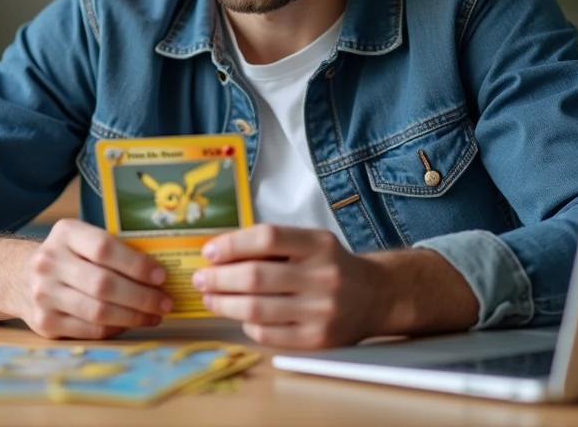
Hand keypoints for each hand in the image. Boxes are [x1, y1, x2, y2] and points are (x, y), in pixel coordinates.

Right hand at [2, 219, 173, 339]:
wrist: (18, 277)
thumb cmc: (68, 256)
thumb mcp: (82, 239)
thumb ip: (114, 248)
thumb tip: (161, 271)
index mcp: (65, 233)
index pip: (105, 248)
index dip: (137, 264)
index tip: (162, 276)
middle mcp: (49, 262)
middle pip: (103, 284)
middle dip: (142, 296)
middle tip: (166, 302)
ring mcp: (43, 295)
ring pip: (98, 311)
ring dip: (133, 316)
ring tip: (155, 316)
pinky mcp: (44, 323)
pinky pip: (89, 330)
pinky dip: (116, 328)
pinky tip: (131, 323)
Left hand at [191, 224, 384, 348]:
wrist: (376, 297)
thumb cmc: (332, 267)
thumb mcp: (312, 243)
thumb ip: (274, 245)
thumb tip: (220, 253)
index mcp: (319, 245)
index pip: (267, 238)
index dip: (232, 244)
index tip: (209, 251)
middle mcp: (323, 276)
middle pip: (255, 276)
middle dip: (218, 278)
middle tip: (201, 278)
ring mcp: (320, 311)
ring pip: (256, 309)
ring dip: (223, 303)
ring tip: (210, 297)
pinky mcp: (316, 340)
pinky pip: (267, 334)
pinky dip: (247, 324)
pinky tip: (240, 316)